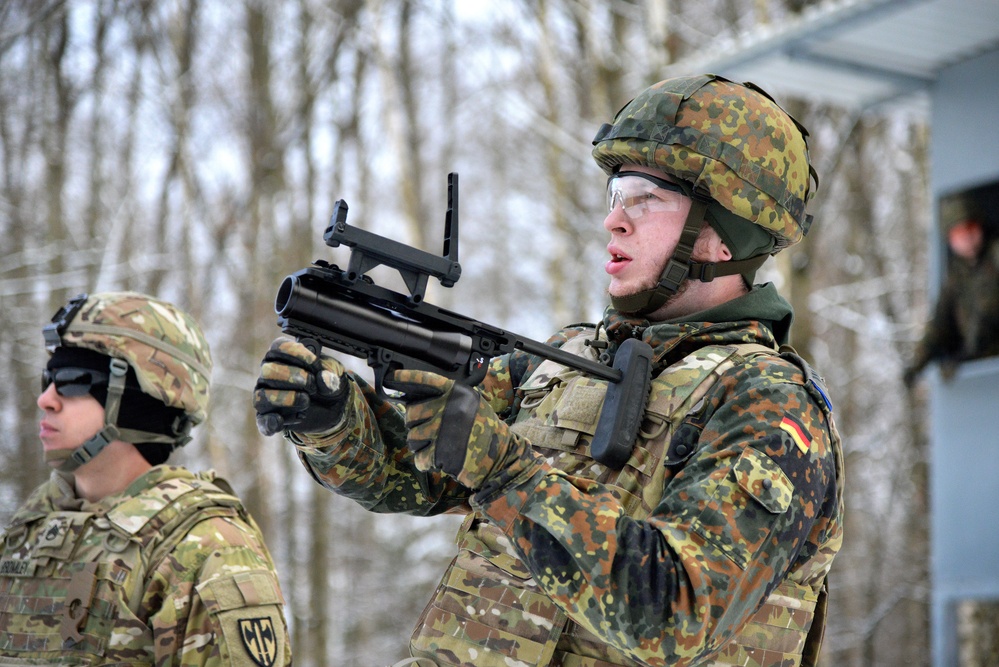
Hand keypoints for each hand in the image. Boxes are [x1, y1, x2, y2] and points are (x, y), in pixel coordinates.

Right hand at [253, 338, 349, 435]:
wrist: (332, 408)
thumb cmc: (327, 384)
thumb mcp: (335, 375)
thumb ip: (331, 374)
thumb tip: (323, 379)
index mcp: (284, 357)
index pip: (278, 347)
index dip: (297, 354)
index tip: (315, 364)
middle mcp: (269, 374)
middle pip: (268, 371)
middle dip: (293, 377)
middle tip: (312, 386)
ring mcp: (266, 396)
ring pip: (262, 395)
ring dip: (287, 398)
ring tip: (306, 401)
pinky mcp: (270, 417)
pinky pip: (262, 420)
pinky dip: (270, 422)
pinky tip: (281, 421)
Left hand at [384, 369, 537, 490]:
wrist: (500, 456)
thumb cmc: (485, 429)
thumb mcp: (472, 403)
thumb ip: (449, 399)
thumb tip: (416, 398)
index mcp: (457, 393)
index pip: (426, 380)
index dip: (406, 378)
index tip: (392, 377)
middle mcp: (448, 408)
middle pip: (411, 413)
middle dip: (416, 424)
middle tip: (428, 429)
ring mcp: (442, 430)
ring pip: (412, 437)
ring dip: (421, 444)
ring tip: (437, 446)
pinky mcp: (440, 453)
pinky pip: (419, 457)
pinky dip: (426, 461)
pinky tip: (438, 458)